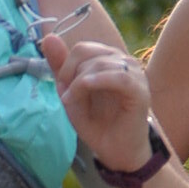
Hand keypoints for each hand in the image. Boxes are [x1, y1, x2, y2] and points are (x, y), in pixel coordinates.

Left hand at [44, 29, 155, 172]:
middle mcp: (123, 62)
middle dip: (69, 74)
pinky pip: (119, 77)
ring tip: (73, 103)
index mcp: (108, 60)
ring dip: (79, 83)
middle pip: (87, 52)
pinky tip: (85, 89)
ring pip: (100, 63)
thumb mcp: (71, 94)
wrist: (115, 150)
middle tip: (67, 98)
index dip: (65, 67)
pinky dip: (97, 81)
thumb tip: (48, 37)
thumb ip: (60, 67)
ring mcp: (134, 74)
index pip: (82, 48)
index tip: (62, 90)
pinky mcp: (140, 90)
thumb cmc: (96, 123)